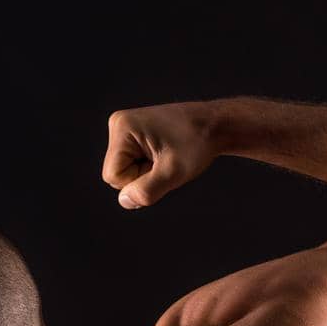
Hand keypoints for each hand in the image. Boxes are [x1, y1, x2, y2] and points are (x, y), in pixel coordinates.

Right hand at [102, 101, 216, 209]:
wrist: (212, 125)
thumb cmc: (196, 143)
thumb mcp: (173, 172)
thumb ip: (147, 190)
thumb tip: (125, 201)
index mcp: (122, 127)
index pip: (113, 177)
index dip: (138, 181)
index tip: (161, 165)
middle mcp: (118, 125)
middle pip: (115, 175)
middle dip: (141, 177)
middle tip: (165, 161)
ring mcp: (124, 129)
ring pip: (124, 172)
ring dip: (146, 173)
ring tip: (166, 157)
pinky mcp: (132, 135)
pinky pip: (131, 165)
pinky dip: (148, 167)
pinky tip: (163, 154)